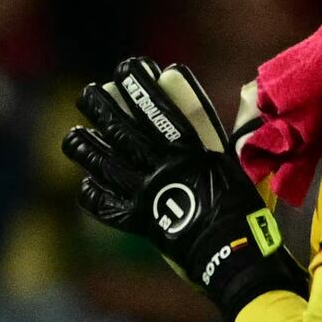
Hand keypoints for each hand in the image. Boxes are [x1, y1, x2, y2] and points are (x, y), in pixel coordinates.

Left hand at [64, 58, 304, 312]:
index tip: (129, 67)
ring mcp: (147, 197)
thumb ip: (227, 128)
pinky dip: (93, 192)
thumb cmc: (243, 207)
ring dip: (87, 147)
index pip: (159, 111)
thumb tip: (245, 90)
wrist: (234, 254)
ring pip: (105, 165)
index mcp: (190, 153)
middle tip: (90, 92)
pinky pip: (105, 205)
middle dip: (103, 108)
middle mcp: (163, 171)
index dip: (140, 87)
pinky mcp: (139, 222)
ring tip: (75, 134)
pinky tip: (87, 181)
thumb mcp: (237, 162)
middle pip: (123, 132)